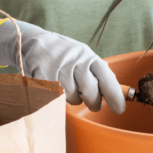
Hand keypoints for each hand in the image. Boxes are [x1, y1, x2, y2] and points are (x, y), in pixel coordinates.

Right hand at [0, 20, 125, 113]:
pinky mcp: (43, 76)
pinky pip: (57, 99)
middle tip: (92, 103)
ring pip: (73, 98)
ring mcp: (59, 68)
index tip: (119, 109)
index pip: (107, 77)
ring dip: (72, 99)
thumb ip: (99, 75)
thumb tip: (119, 97)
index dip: (115, 95)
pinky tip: (55, 88)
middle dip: (93, 102)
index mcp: (89, 57)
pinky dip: (58, 98)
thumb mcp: (84, 59)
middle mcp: (76, 61)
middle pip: (91, 93)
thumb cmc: (65, 57)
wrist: (33, 43)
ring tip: (67, 87)